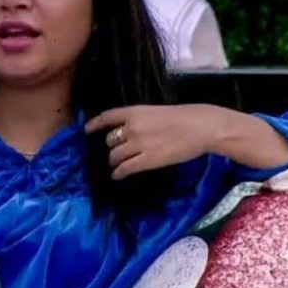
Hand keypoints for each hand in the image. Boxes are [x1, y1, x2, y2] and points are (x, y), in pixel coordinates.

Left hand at [84, 104, 223, 179]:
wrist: (201, 127)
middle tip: (115, 152)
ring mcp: (138, 144)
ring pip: (115, 155)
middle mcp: (132, 127)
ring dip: (114, 161)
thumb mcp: (158, 112)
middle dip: (112, 146)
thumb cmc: (186, 117)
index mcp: (135, 111)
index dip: (95, 124)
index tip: (87, 129)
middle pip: (110, 140)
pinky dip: (119, 173)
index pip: (108, 117)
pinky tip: (118, 175)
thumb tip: (132, 132)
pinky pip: (125, 168)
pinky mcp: (147, 161)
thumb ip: (142, 121)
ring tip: (116, 165)